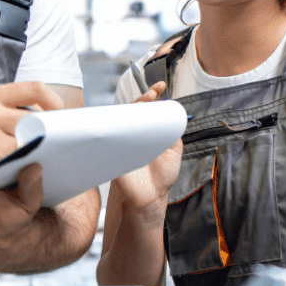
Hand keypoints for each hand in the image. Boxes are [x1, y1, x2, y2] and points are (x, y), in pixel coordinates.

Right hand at [0, 81, 63, 172]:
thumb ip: (14, 109)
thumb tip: (54, 118)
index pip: (36, 89)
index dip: (55, 102)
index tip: (60, 115)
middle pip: (36, 121)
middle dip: (47, 132)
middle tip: (57, 141)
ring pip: (29, 145)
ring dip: (38, 152)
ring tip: (41, 155)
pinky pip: (18, 165)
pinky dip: (26, 167)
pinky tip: (26, 169)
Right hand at [113, 81, 181, 212]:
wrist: (151, 197)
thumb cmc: (161, 176)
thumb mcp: (174, 148)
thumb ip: (173, 131)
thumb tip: (173, 113)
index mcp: (149, 132)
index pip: (148, 108)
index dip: (152, 95)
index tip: (160, 87)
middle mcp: (135, 134)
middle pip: (133, 109)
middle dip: (142, 98)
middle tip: (152, 94)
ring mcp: (123, 142)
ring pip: (122, 117)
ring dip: (132, 109)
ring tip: (144, 104)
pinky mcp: (113, 152)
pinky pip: (112, 134)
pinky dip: (117, 125)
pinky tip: (127, 119)